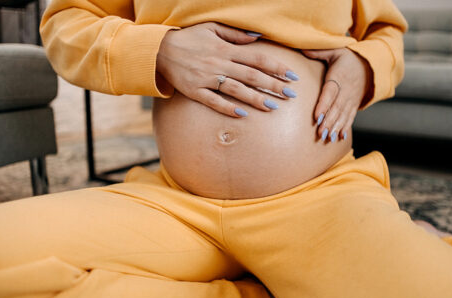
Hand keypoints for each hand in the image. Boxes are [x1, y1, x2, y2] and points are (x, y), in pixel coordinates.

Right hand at [157, 22, 297, 117]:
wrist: (159, 50)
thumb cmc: (189, 38)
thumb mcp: (212, 28)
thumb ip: (235, 33)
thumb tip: (258, 37)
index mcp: (225, 49)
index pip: (257, 58)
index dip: (276, 67)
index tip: (292, 75)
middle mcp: (219, 64)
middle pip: (251, 76)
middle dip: (273, 86)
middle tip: (291, 95)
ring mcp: (206, 79)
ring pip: (236, 90)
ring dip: (256, 99)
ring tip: (274, 107)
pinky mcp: (195, 91)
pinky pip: (214, 101)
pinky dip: (228, 108)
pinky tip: (243, 115)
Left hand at [302, 48, 371, 141]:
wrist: (369, 65)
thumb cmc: (348, 57)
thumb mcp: (335, 50)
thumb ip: (318, 51)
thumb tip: (301, 48)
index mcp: (339, 77)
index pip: (330, 92)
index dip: (324, 105)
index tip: (316, 116)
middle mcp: (347, 90)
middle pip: (337, 108)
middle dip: (328, 121)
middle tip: (320, 133)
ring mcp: (351, 99)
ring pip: (343, 115)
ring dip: (335, 127)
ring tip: (327, 137)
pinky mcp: (354, 105)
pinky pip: (350, 118)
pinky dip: (345, 128)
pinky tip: (340, 138)